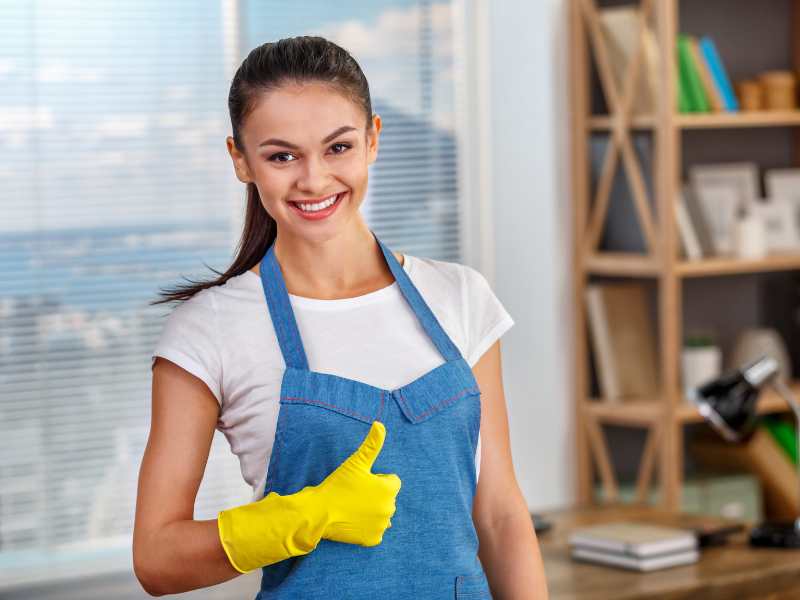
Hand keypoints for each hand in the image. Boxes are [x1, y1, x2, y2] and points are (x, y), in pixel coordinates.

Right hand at [217, 420, 400, 572]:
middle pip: (386, 497)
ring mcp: (382, 525)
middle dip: (374, 494)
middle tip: (353, 494)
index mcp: (390, 489)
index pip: (391, 480)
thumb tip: (379, 424)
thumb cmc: (337, 485)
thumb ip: (372, 443)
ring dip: (371, 510)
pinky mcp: (373, 539)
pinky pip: (375, 530)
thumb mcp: (356, 462)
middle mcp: (390, 508)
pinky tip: (353, 520)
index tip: (359, 482)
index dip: (375, 478)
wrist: (319, 513)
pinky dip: (367, 526)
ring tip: (351, 506)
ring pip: (381, 513)